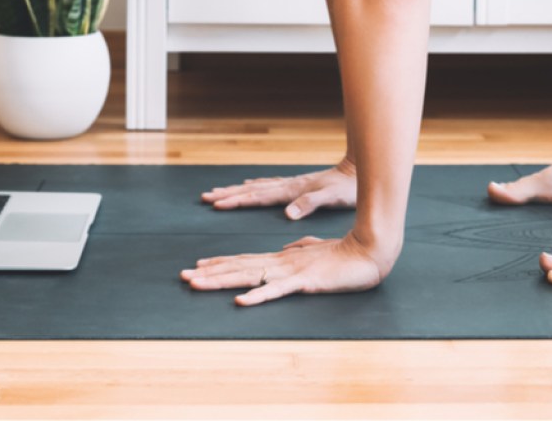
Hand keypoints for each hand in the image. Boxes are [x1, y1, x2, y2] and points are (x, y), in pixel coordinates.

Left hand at [180, 231, 387, 306]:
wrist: (369, 252)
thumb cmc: (345, 254)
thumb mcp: (317, 251)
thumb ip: (300, 249)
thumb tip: (287, 249)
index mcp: (283, 258)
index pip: (245, 261)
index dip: (220, 264)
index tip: (197, 267)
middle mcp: (281, 262)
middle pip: (239, 267)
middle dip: (209, 272)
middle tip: (182, 276)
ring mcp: (291, 271)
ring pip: (249, 276)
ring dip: (221, 281)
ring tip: (197, 283)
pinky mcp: (304, 281)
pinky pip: (277, 291)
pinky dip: (258, 296)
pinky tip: (240, 302)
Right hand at [200, 159, 356, 219]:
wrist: (358, 171)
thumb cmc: (348, 188)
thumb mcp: (331, 198)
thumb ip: (309, 204)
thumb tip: (287, 214)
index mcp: (292, 191)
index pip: (258, 197)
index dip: (236, 201)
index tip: (216, 203)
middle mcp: (288, 186)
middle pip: (252, 190)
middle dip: (229, 194)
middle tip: (206, 196)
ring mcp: (292, 184)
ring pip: (258, 187)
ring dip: (238, 190)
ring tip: (219, 191)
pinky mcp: (298, 186)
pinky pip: (268, 186)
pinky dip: (254, 187)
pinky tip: (250, 186)